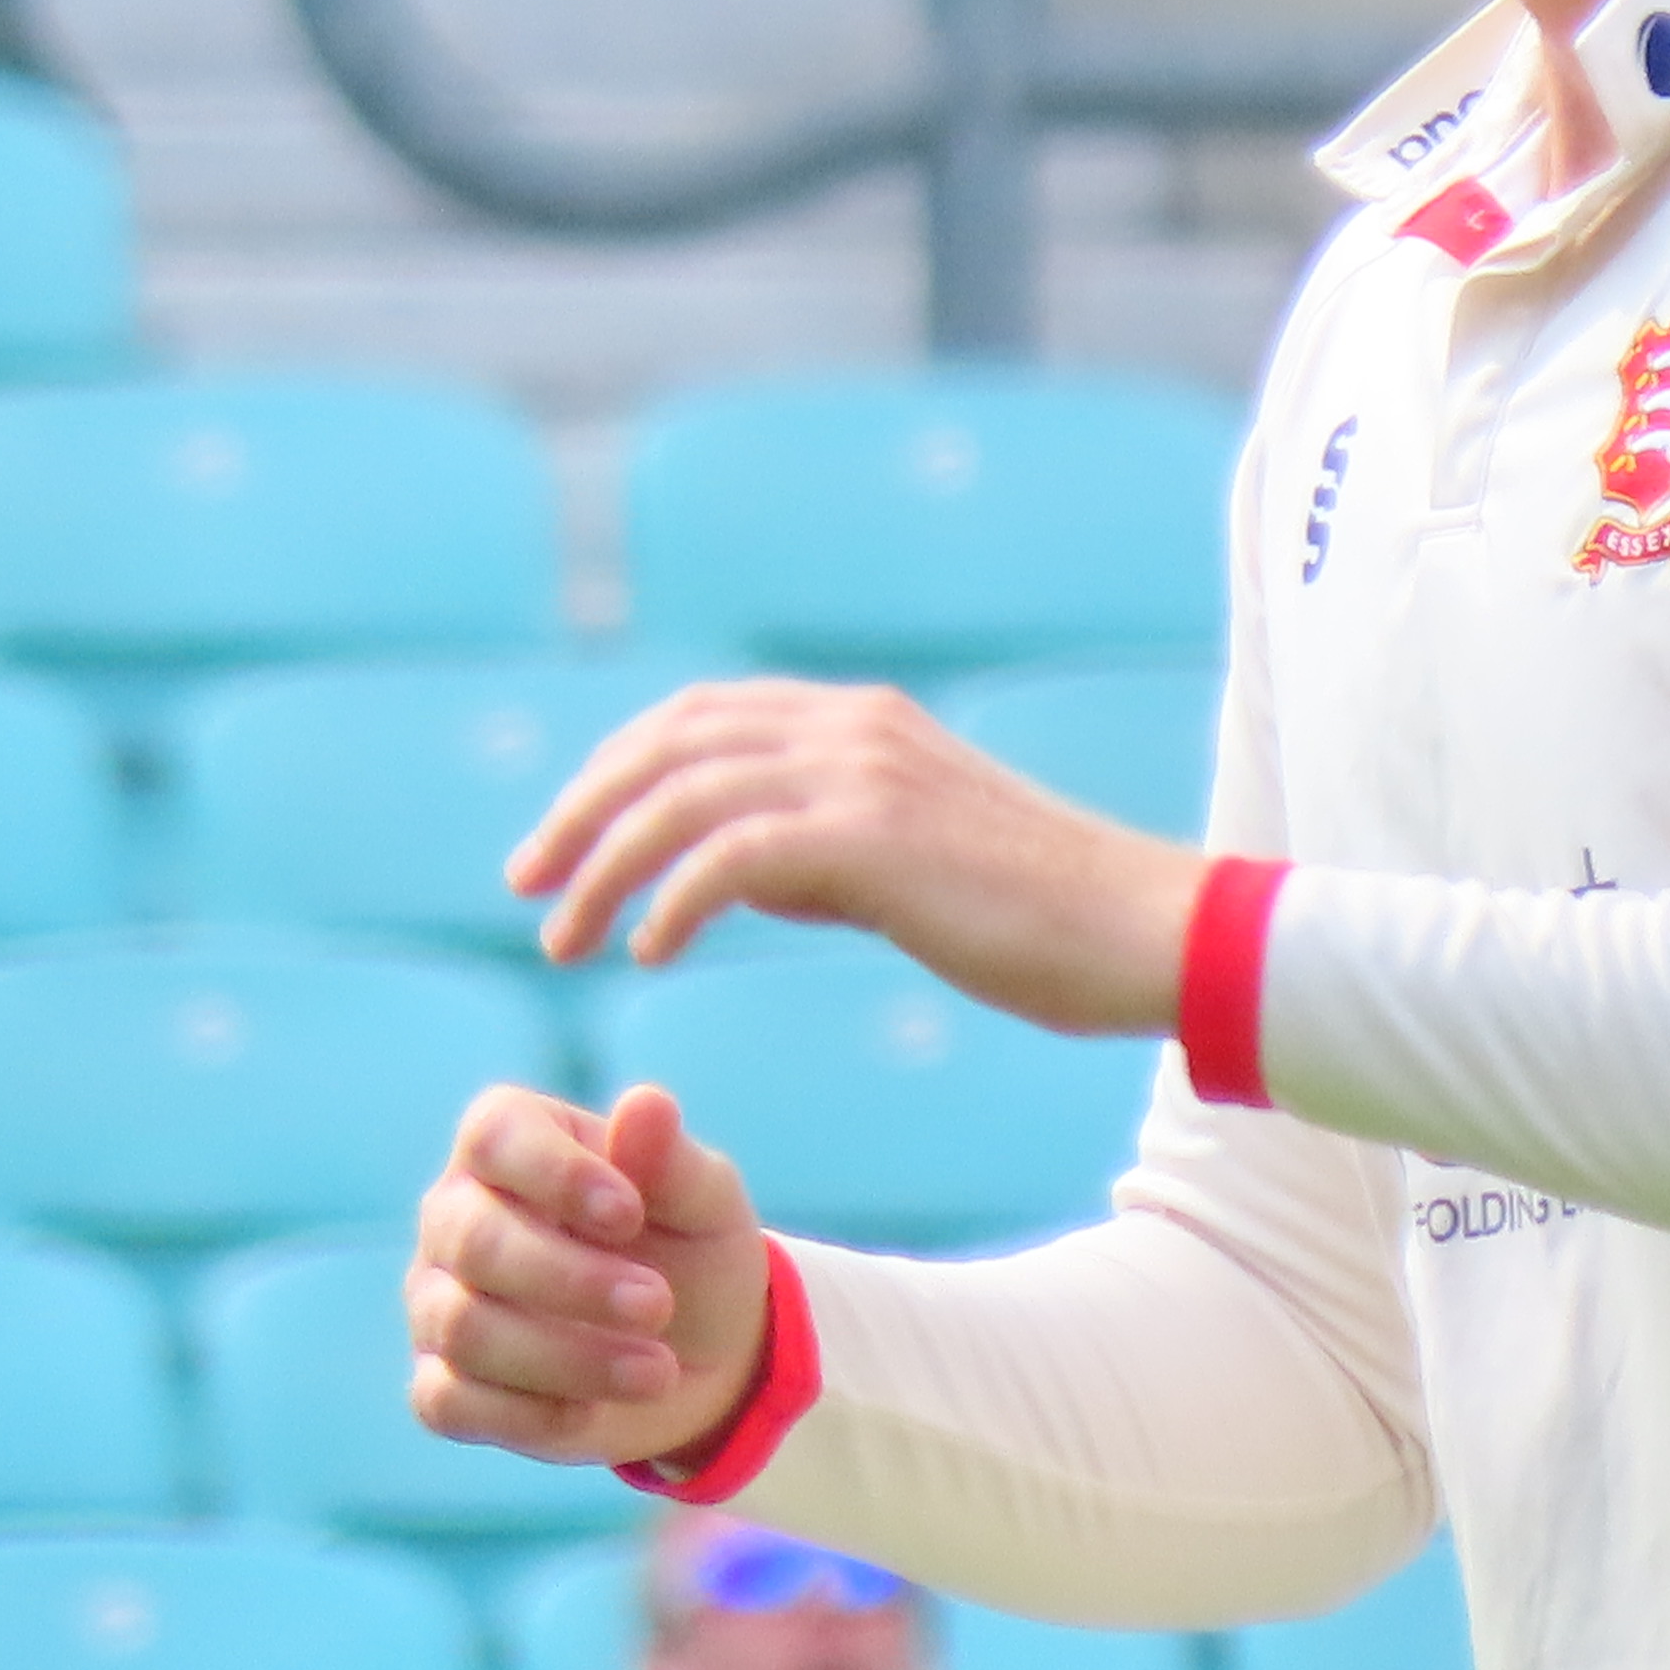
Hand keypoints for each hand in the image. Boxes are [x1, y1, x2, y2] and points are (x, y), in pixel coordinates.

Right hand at [408, 1082, 774, 1469]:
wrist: (697, 1355)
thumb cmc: (690, 1251)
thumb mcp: (705, 1204)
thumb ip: (672, 1161)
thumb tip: (647, 1104)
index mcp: (509, 1142)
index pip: (497, 1138)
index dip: (556, 1174)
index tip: (630, 1215)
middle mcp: (454, 1215)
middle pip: (475, 1241)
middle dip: (573, 1281)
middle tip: (658, 1304)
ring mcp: (437, 1303)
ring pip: (463, 1329)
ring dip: (567, 1357)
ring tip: (657, 1370)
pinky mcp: (441, 1386)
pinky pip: (447, 1403)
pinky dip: (526, 1414)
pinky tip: (592, 1412)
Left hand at [505, 677, 1203, 1038]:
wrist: (1145, 930)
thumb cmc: (1038, 917)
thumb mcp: (909, 861)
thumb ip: (819, 849)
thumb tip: (728, 873)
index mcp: (858, 720)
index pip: (696, 717)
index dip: (615, 770)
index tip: (562, 839)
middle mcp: (850, 727)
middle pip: (668, 743)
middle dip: (582, 810)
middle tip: (525, 882)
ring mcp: (863, 774)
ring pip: (683, 797)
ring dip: (605, 866)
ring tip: (562, 938)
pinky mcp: (874, 839)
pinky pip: (732, 858)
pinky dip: (672, 900)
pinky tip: (647, 952)